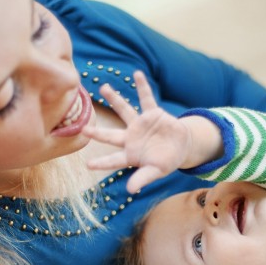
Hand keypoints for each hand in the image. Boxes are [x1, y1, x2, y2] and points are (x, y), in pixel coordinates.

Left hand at [84, 71, 191, 193]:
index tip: (88, 165)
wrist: (181, 147)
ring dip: (115, 99)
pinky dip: (143, 87)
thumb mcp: (156, 172)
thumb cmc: (166, 161)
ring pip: (124, 111)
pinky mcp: (152, 114)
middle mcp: (131, 138)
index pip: (114, 160)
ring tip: (103, 87)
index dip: (102, 163)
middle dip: (98, 132)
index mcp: (131, 154)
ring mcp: (140, 124)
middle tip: (84, 128)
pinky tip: (137, 74)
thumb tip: (130, 190)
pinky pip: (147, 98)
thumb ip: (143, 179)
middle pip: (111, 135)